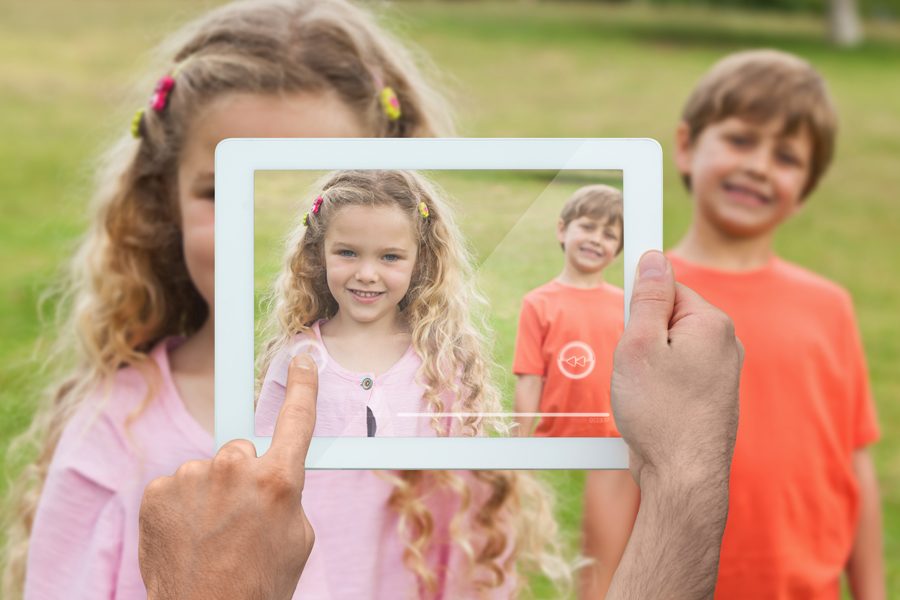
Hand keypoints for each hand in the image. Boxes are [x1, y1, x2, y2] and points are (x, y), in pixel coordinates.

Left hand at [138, 354, 318, 599]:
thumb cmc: (259, 584)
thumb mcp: (298, 538)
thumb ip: (287, 493)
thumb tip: (272, 475)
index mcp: (277, 480)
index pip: (296, 419)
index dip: (302, 386)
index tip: (302, 361)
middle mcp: (233, 469)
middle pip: (243, 452)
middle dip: (244, 476)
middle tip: (240, 519)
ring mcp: (190, 478)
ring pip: (208, 472)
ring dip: (210, 494)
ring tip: (210, 537)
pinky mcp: (157, 492)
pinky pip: (177, 486)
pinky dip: (181, 506)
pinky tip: (186, 536)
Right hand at [612, 250, 741, 488]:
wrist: (684, 478)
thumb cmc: (660, 412)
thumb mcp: (638, 345)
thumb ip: (645, 298)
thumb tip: (653, 258)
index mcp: (711, 323)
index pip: (666, 288)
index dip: (638, 309)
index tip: (627, 331)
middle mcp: (725, 344)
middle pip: (668, 320)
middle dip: (641, 339)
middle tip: (633, 368)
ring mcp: (721, 374)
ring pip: (670, 351)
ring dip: (648, 366)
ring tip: (643, 394)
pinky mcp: (712, 398)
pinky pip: (678, 376)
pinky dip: (659, 387)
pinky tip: (653, 410)